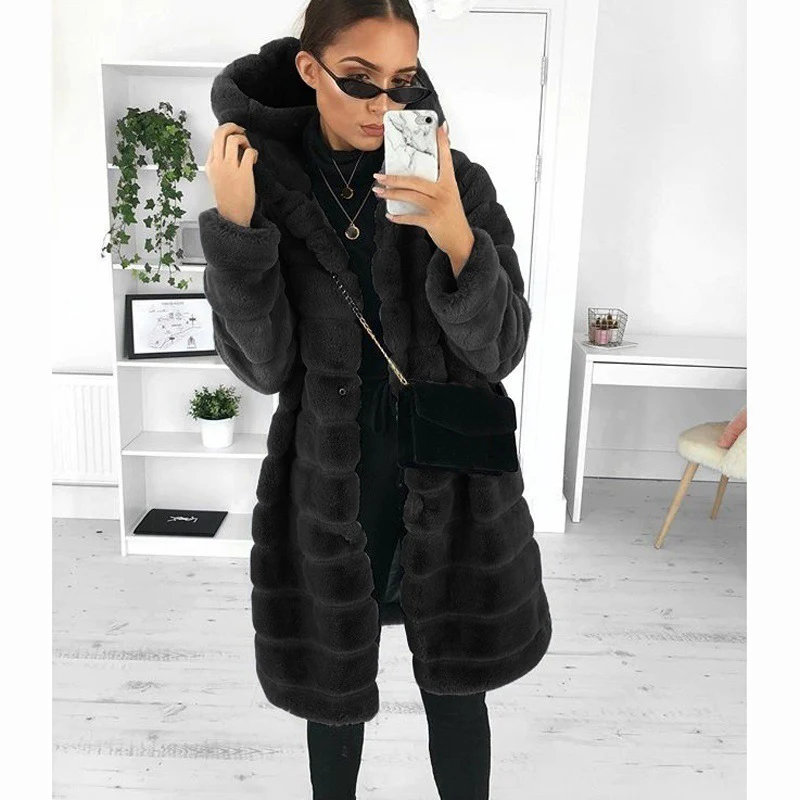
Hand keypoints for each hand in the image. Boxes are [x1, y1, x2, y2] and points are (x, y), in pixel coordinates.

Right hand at [205, 122, 258, 226]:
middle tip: (241, 131)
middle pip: (220, 133)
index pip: (214, 139)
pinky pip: (249, 152)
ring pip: (233, 139)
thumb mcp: (216, 179)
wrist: (233, 215)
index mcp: (210, 164)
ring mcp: (230, 168)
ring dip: (244, 139)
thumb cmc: (228, 199)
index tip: (235, 138)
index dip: (226, 135)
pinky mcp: (243, 173)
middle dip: (232, 126)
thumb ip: (219, 164)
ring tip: (247, 149)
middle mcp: (218, 163)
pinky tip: (254, 160)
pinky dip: (253, 152)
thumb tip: (229, 150)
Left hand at [373, 123, 474, 272]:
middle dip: (394, 178)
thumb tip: (414, 177)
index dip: (443, 142)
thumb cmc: (451, 217)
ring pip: (410, 196)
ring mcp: (439, 207)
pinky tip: (389, 214)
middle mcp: (444, 192)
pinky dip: (399, 217)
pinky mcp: (433, 221)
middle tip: (379, 176)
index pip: (446, 159)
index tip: (439, 126)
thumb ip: (436, 185)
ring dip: (391, 194)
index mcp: (449, 183)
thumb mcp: (448, 197)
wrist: (461, 241)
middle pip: (415, 181)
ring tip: (379, 192)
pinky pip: (411, 217)